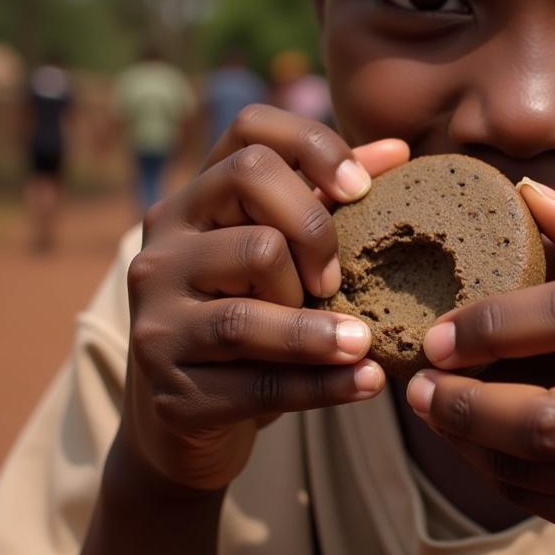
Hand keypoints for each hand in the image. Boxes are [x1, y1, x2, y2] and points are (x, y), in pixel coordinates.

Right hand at [122, 104, 408, 490]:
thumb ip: (327, 203)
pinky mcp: (173, 389)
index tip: (360, 189)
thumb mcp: (281, 258)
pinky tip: (367, 381)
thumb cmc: (248, 320)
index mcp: (192, 203)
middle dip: (313, 231)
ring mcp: (157, 318)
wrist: (181, 424)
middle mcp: (163, 247)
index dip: (313, 145)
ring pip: (251, 300)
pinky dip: (324, 383)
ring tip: (364, 342)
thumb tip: (397, 151)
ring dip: (320, 328)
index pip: (248, 130)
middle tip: (336, 281)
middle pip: (249, 192)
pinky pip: (261, 381)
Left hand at [405, 182, 554, 554]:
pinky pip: (540, 502)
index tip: (436, 334)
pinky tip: (474, 444)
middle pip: (546, 418)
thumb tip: (529, 194)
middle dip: (463, 405)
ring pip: (533, 468)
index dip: (491, 323)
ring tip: (432, 407)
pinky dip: (493, 473)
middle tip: (418, 385)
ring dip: (465, 440)